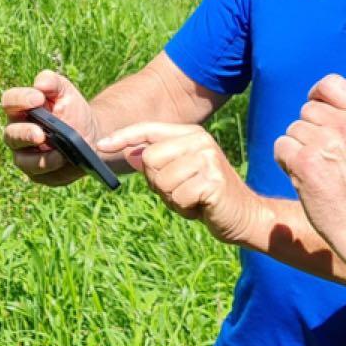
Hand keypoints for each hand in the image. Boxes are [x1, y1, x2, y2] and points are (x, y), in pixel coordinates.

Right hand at [1, 70, 100, 185]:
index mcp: (20, 109)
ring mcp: (24, 154)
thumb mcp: (66, 92)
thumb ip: (53, 82)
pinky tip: (62, 161)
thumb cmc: (72, 110)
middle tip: (40, 133)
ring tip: (58, 153)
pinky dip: (49, 167)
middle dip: (25, 134)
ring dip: (39, 156)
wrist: (90, 135)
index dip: (20, 99)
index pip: (9, 101)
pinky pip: (37, 173)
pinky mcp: (36, 172)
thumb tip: (40, 84)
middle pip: (11, 134)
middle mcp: (17, 132)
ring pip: (22, 159)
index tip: (38, 98)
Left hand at [98, 122, 266, 246]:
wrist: (245, 216)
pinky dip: (184, 208)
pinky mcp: (213, 180)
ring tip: (192, 199)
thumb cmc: (207, 198)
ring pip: (161, 180)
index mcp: (190, 134)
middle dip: (157, 183)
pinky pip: (178, 196)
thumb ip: (157, 164)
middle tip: (180, 191)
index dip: (122, 137)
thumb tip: (130, 154)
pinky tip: (201, 207)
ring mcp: (208, 158)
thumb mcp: (178, 177)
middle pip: (149, 158)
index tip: (100, 145)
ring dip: (172, 198)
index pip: (148, 129)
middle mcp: (199, 140)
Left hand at [273, 74, 345, 267]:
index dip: (317, 96)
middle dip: (309, 131)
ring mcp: (325, 142)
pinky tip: (302, 178)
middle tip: (321, 157)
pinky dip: (286, 162)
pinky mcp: (304, 162)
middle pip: (307, 109)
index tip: (317, 113)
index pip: (331, 83)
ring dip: (297, 149)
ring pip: (293, 130)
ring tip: (316, 172)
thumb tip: (337, 110)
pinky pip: (281, 147)